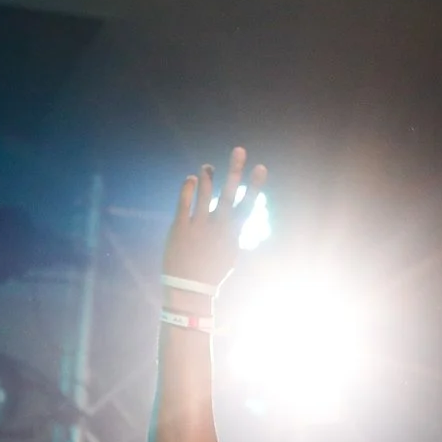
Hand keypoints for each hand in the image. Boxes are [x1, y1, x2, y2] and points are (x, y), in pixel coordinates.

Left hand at [162, 148, 265, 298]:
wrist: (189, 290)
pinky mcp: (180, 228)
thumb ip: (234, 236)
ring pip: (204, 195)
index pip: (247, 205)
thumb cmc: (211, 274)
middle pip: (229, 195)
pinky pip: (184, 203)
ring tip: (208, 167)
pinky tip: (190, 178)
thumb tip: (240, 223)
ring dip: (207, 177)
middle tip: (239, 150)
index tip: (261, 167)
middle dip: (235, 172)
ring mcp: (199, 227)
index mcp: (233, 234)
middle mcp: (218, 227)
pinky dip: (187, 188)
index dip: (254, 185)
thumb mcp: (229, 256)